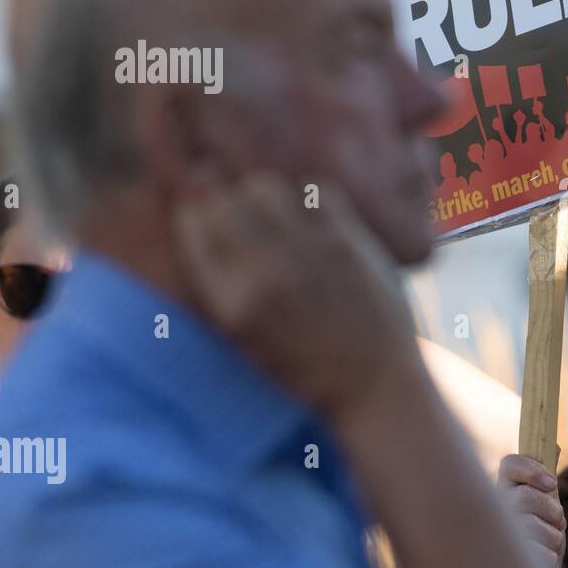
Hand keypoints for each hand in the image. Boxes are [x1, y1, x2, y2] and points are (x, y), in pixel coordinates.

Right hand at [171, 171, 419, 420]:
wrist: (375, 381)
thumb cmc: (304, 365)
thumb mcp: (244, 336)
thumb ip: (220, 282)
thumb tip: (195, 213)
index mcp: (232, 301)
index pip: (193, 224)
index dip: (196, 213)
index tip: (207, 216)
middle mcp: (265, 271)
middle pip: (223, 198)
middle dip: (226, 201)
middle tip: (243, 216)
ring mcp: (307, 252)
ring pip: (264, 186)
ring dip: (265, 196)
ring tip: (277, 216)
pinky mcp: (347, 241)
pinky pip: (316, 191)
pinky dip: (312, 199)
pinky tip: (315, 221)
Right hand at [497, 454, 565, 567]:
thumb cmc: (534, 532)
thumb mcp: (541, 502)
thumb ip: (543, 476)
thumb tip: (554, 444)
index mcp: (503, 488)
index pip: (510, 464)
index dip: (531, 469)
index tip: (551, 482)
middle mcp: (494, 508)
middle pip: (527, 497)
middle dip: (552, 510)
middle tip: (557, 521)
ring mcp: (497, 534)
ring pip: (535, 527)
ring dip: (554, 538)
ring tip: (548, 543)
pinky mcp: (505, 560)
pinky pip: (541, 554)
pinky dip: (550, 557)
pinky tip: (541, 560)